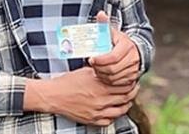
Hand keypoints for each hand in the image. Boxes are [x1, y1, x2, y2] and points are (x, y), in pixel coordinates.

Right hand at [24, 67, 138, 126]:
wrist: (54, 96)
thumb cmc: (67, 82)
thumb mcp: (86, 71)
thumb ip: (100, 71)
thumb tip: (111, 68)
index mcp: (101, 86)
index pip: (124, 85)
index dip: (131, 82)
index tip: (132, 79)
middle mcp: (102, 99)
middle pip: (125, 97)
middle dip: (132, 92)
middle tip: (134, 88)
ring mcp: (98, 111)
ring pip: (120, 110)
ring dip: (127, 104)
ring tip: (128, 99)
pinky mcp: (92, 120)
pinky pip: (110, 120)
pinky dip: (115, 115)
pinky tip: (115, 110)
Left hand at [89, 11, 140, 85]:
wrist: (134, 51)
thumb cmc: (118, 41)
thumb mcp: (112, 32)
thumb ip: (104, 24)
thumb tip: (100, 14)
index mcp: (127, 46)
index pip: (113, 57)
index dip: (101, 60)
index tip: (91, 59)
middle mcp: (133, 59)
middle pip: (113, 69)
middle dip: (99, 68)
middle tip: (92, 65)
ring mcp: (134, 70)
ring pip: (114, 78)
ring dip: (103, 75)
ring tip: (96, 69)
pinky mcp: (133, 79)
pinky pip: (118, 84)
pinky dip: (108, 81)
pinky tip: (103, 75)